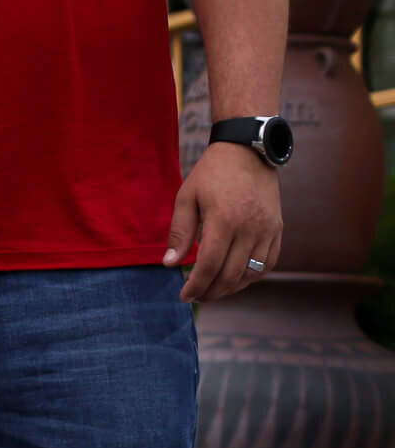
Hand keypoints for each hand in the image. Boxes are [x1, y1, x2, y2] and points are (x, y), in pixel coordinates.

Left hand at [164, 144, 281, 301]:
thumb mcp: (187, 198)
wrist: (248, 151)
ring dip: (231, 288)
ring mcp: (268, 229)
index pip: (210, 266)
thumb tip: (170, 264)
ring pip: (251, 273)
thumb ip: (179, 233)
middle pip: (231, 275)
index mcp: (224, 220)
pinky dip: (252, 277)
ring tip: (213, 290)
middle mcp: (250, 228)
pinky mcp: (278, 228)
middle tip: (196, 296)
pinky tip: (235, 278)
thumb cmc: (212, 174)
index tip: (184, 296)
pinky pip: (268, 263)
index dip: (196, 285)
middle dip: (211, 292)